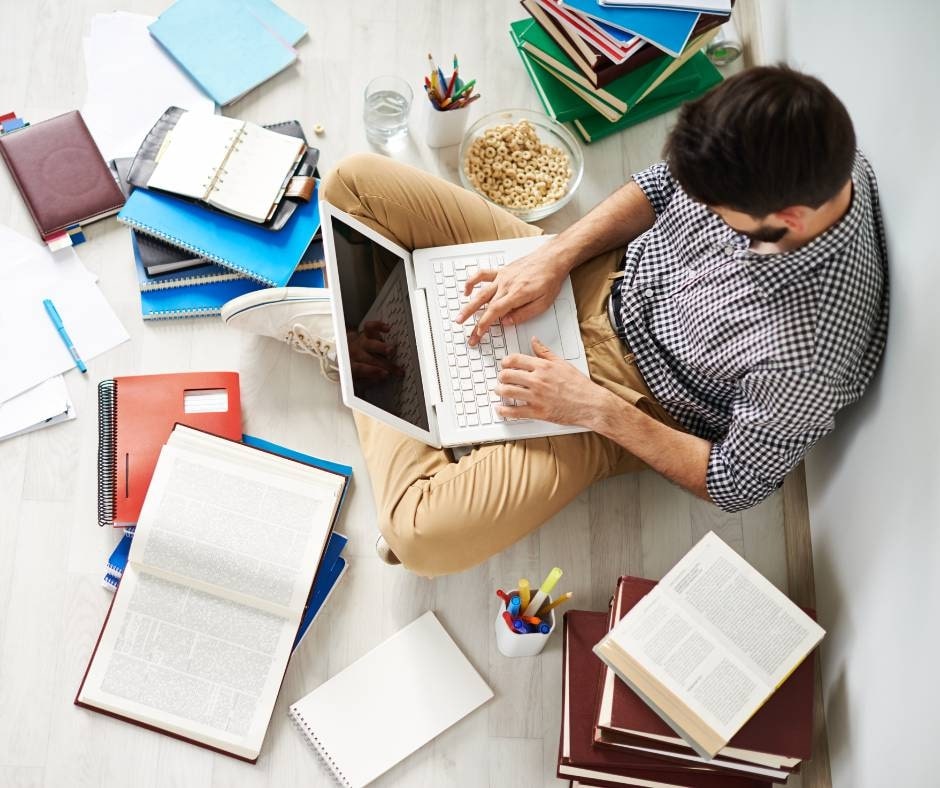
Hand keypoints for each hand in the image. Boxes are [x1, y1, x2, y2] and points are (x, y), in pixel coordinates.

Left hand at [346, 321, 402, 383]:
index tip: (385, 374)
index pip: (361, 369)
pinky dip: (378, 326)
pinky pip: (370, 327)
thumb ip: (366, 379)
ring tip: (391, 350)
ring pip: (371, 343)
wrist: (342, 352)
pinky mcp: (364, 333)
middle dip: (385, 364)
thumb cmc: (352, 367)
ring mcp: (360, 342)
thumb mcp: (355, 378)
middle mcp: (355, 353)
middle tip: (396, 369)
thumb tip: (379, 380)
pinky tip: (387, 329)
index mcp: (351, 365)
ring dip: (382, 347)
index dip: (373, 372)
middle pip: (371, 359)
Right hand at [456, 243, 568, 345]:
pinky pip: (482, 275)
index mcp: (516, 294)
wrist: (552, 258)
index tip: (478, 334)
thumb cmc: (550, 279)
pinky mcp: (502, 271)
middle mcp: (506, 285)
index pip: (495, 312)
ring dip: (468, 305)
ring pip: (480, 292)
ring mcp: (502, 277)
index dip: (484, 324)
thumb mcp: (543, 303)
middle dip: (474, 321)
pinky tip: (466, 290)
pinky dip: (472, 282)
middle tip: (468, 333)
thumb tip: (507, 322)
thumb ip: (524, 314)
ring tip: (459, 317)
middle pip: (485, 305)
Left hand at [495, 337, 612, 426]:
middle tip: (501, 379)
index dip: (505, 362)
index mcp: (543, 367)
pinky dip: (503, 411)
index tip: (504, 365)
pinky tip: (500, 409)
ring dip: (499, 391)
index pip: (515, 359)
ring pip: (507, 392)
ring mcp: (536, 397)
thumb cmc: (579, 385)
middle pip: (507, 375)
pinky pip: (514, 411)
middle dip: (501, 377)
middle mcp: (538, 380)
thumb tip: (534, 341)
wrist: (591, 404)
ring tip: (499, 391)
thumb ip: (545, 352)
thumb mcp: (563, 363)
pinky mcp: (538, 412)